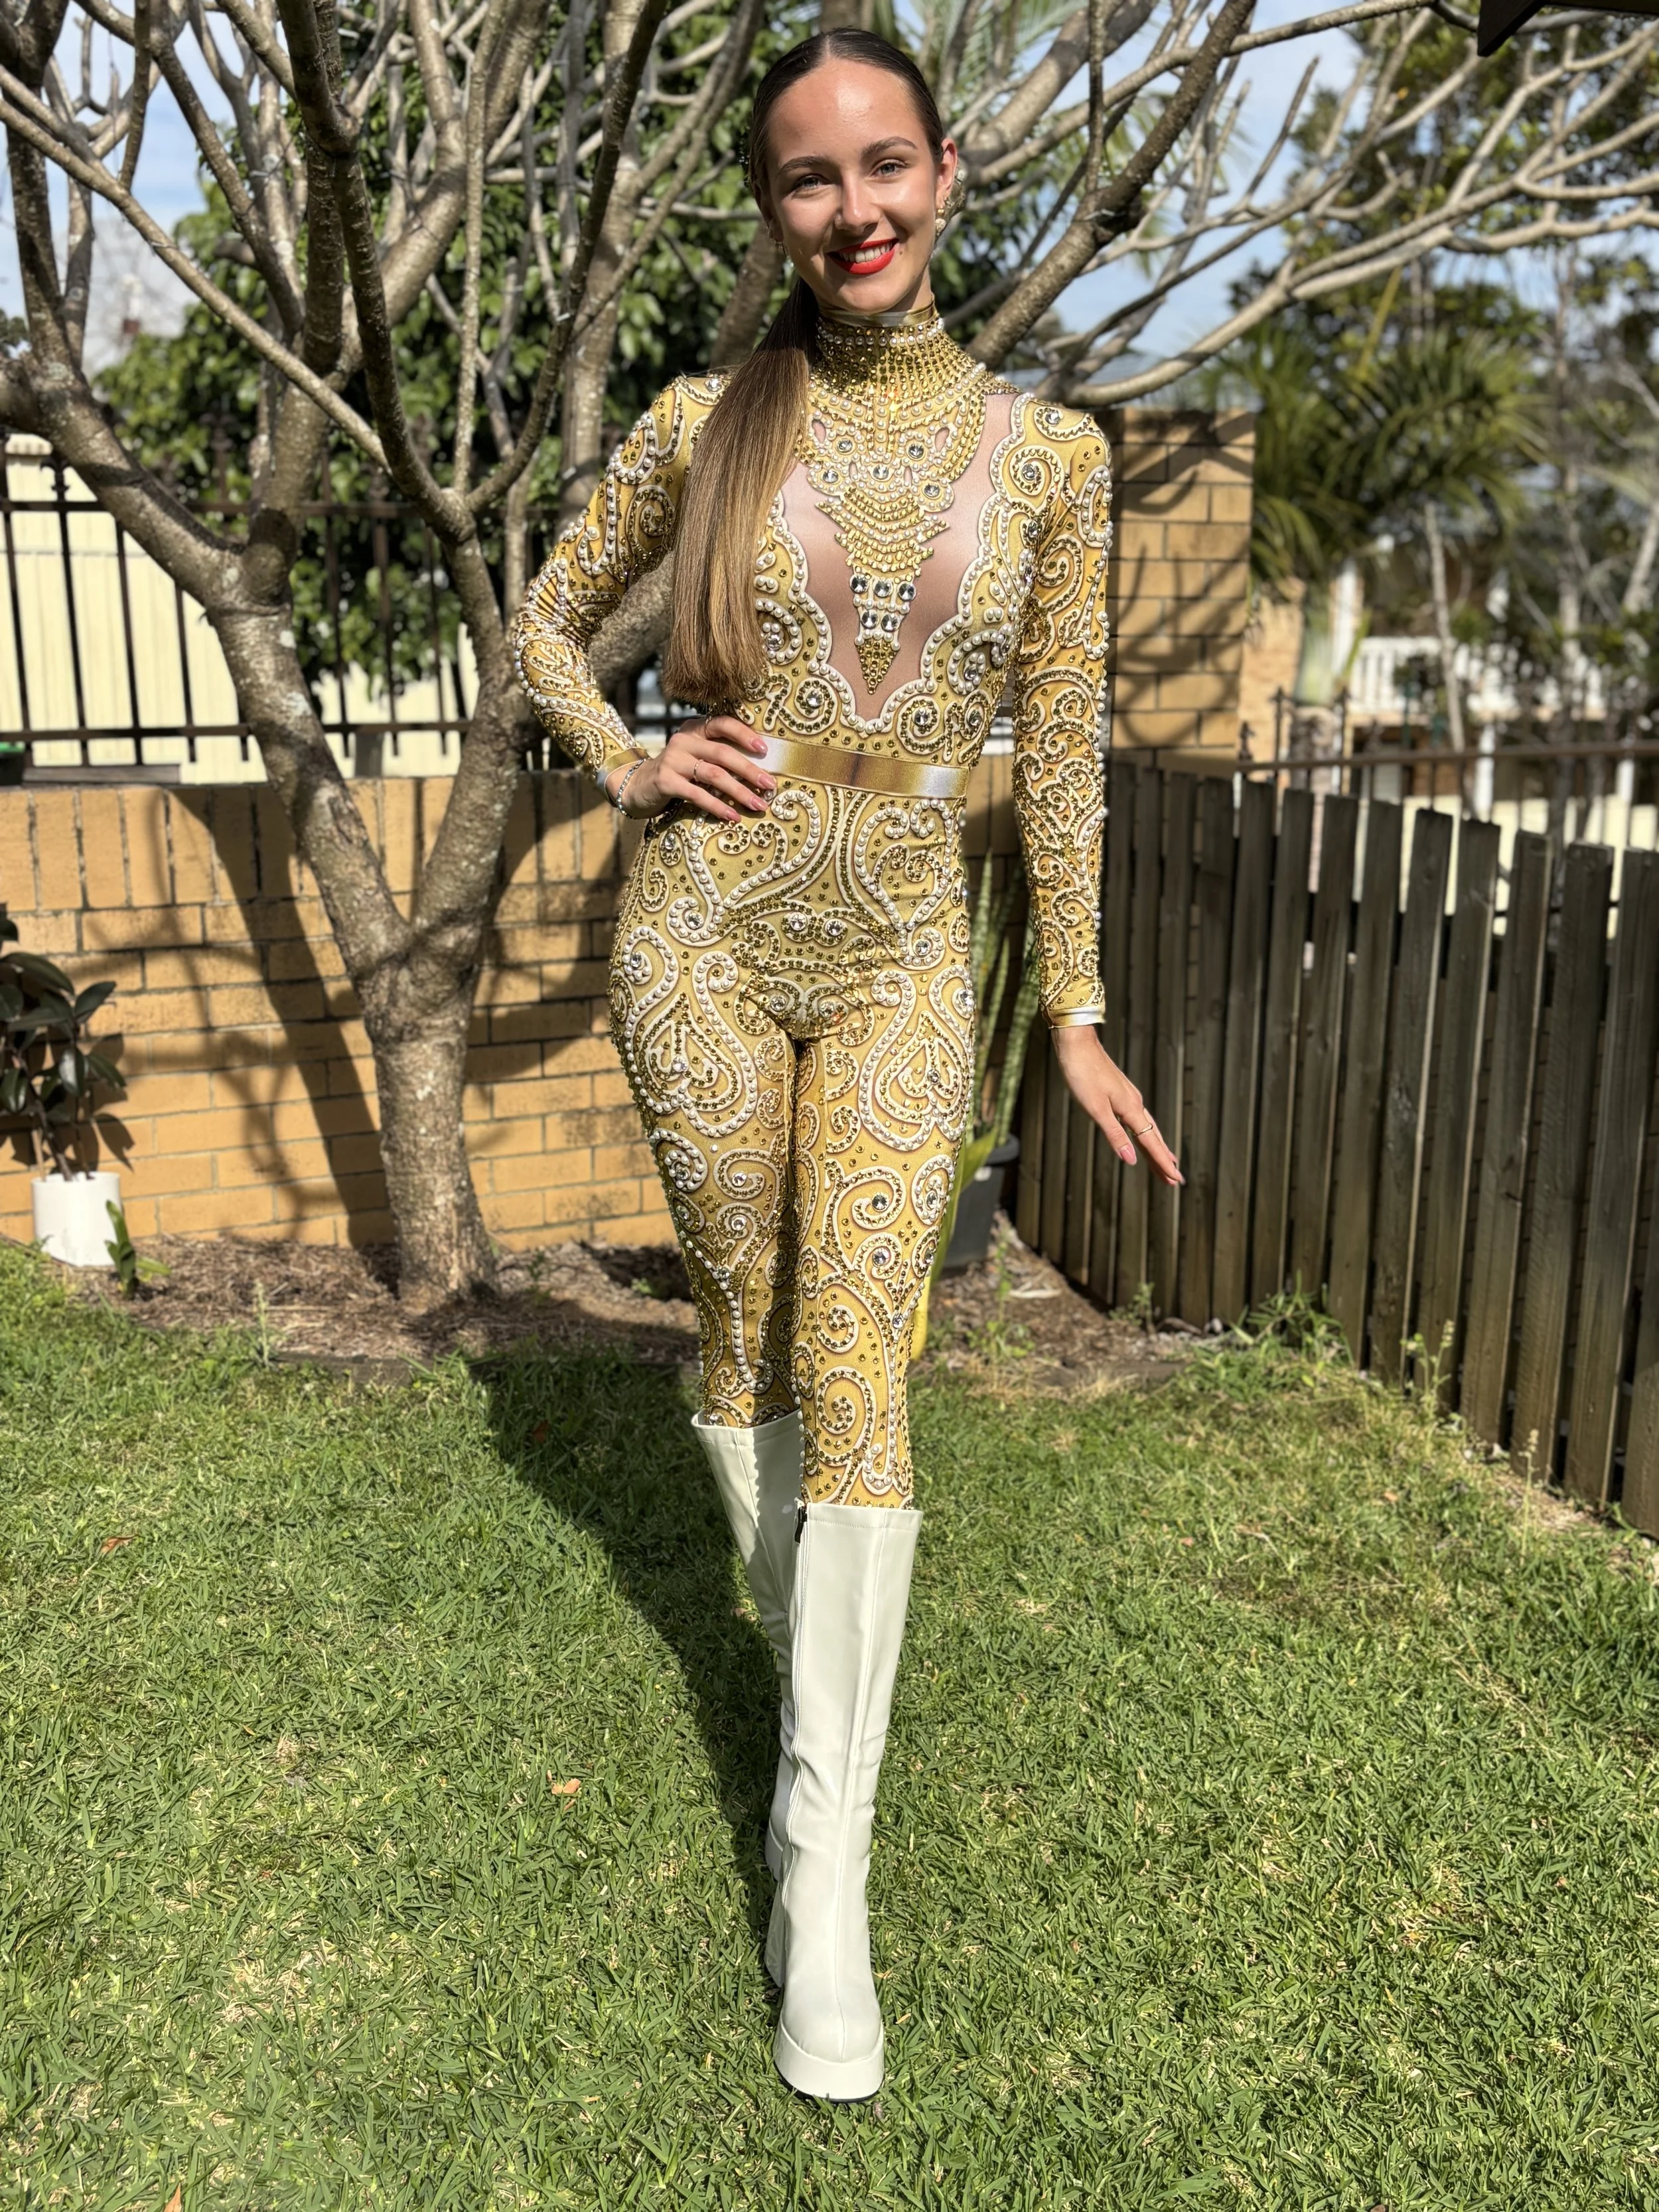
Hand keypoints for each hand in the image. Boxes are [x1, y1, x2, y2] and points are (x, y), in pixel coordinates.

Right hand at [606, 714, 775, 822]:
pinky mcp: (665, 781)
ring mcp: (673, 760)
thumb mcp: (697, 757)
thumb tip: (760, 772)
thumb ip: (719, 757)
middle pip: (723, 753)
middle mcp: (684, 740)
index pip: (722, 723)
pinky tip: (732, 816)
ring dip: (739, 792)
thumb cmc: (678, 773)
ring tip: (758, 805)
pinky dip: (717, 807)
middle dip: (750, 770)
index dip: (744, 734)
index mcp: (695, 730)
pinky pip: (697, 794)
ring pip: (713, 774)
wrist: (638, 785)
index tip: (765, 749)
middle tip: (770, 785)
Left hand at [1052, 1025, 1182, 1186]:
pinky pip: (1138, 1119)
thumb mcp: (1096, 1109)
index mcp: (1131, 1109)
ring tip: (1166, 1162)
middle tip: (1175, 1180)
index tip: (1175, 1180)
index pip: (1150, 1143)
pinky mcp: (1120, 1093)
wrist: (1076, 1044)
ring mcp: (1129, 1097)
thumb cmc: (1082, 1074)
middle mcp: (1135, 1104)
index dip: (1162, 1163)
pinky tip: (1143, 1135)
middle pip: (1153, 1138)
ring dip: (1156, 1148)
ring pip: (1147, 1129)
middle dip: (1163, 1160)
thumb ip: (1114, 1135)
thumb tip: (1131, 1160)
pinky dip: (1145, 1133)